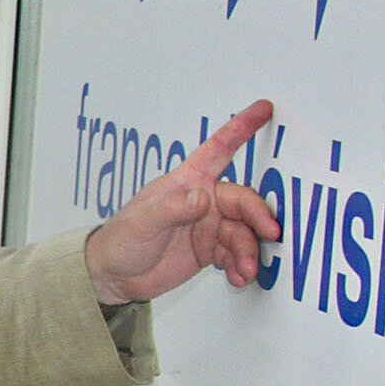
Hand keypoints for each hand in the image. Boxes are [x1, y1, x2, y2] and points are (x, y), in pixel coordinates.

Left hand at [85, 99, 283, 304]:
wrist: (115, 276)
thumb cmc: (121, 239)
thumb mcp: (142, 222)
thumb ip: (171, 209)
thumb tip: (202, 197)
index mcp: (187, 182)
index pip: (218, 149)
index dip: (241, 128)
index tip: (264, 108)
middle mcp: (203, 200)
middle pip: (243, 201)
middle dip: (258, 217)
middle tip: (269, 234)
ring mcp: (208, 226)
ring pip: (243, 232)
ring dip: (249, 250)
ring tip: (246, 270)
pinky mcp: (210, 250)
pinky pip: (236, 254)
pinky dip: (241, 265)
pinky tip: (238, 277)